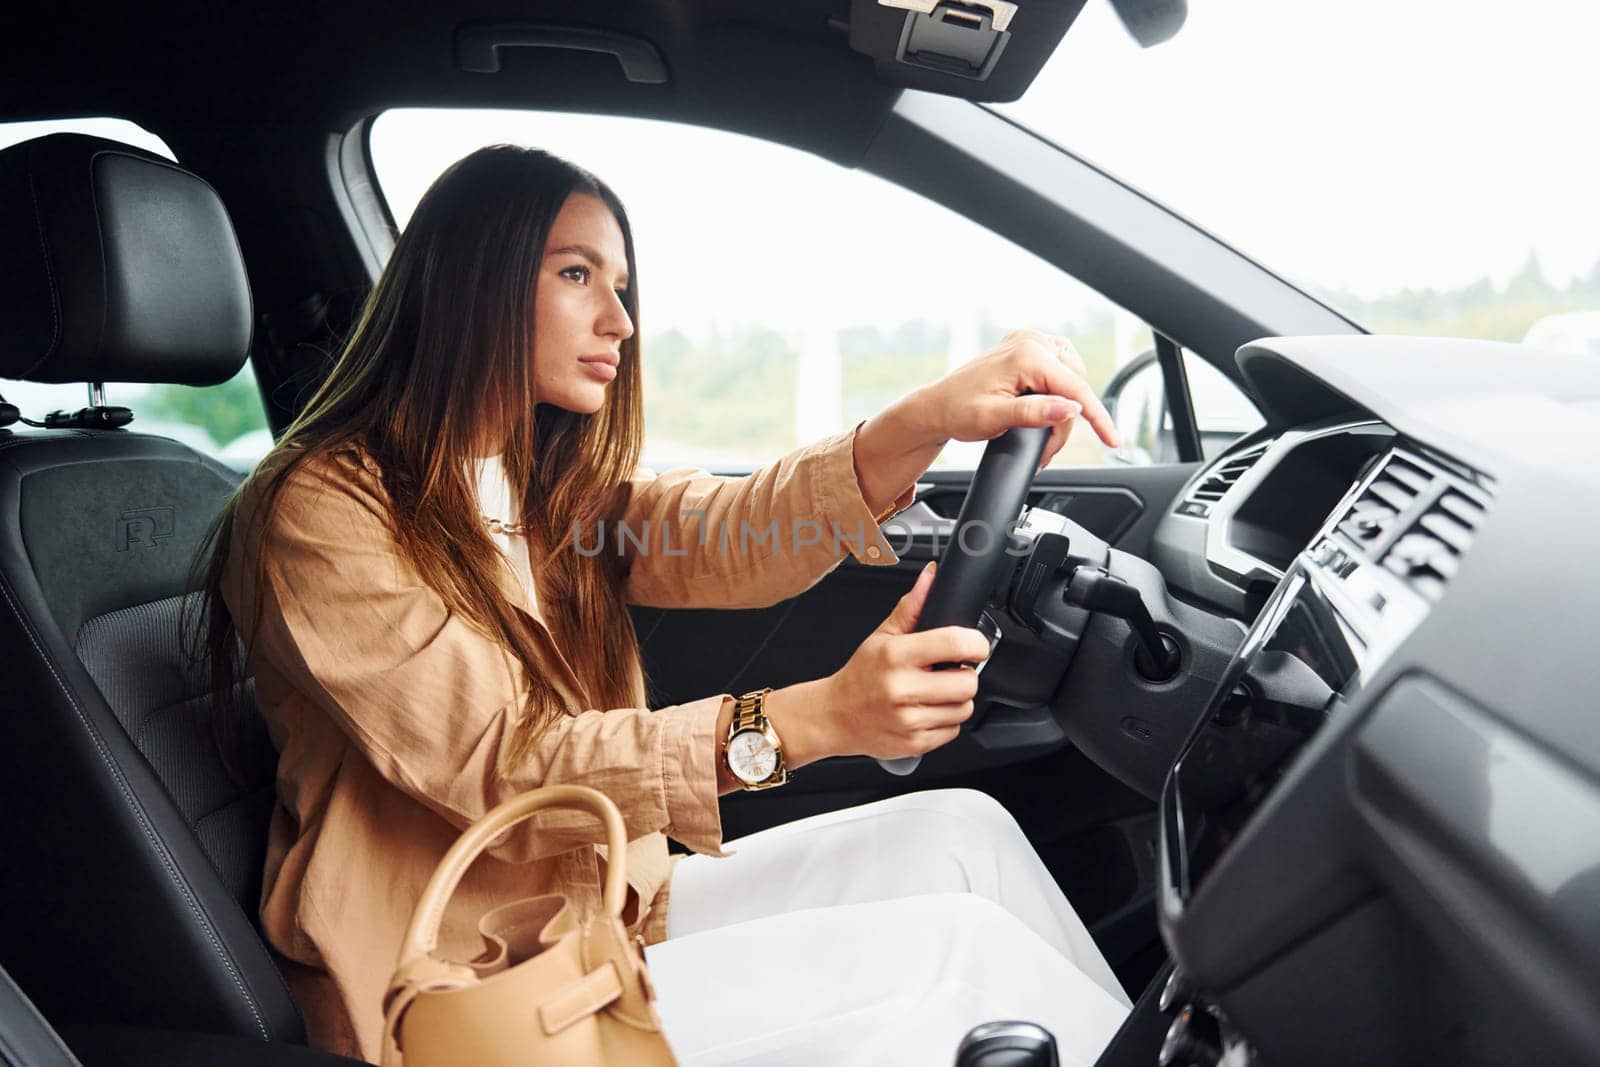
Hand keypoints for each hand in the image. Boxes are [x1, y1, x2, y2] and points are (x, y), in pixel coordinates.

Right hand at [815, 562, 990, 760]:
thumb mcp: (883, 635)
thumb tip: (932, 577)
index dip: (976, 643)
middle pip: (967, 682)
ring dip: (956, 701)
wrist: (835, 716)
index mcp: (896, 656)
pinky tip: (926, 712)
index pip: (955, 643)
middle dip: (964, 676)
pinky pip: (954, 731)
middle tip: (946, 673)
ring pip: (964, 708)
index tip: (975, 645)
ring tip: (933, 693)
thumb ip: (912, 606)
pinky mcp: (914, 743)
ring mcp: (908, 719)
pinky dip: (946, 722)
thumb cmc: (861, 675)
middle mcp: (901, 688)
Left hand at [904, 328, 1120, 468]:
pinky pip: (1059, 367)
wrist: (937, 406)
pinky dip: (1057, 389)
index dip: (1098, 419)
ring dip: (1062, 405)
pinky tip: (1043, 404)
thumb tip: (1071, 409)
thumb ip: (1034, 413)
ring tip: (1038, 429)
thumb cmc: (958, 412)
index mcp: (1026, 355)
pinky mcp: (1026, 346)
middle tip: (1044, 448)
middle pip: (1074, 386)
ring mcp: (1029, 341)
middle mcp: (1030, 341)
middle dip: (1066, 420)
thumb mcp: (994, 419)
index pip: (1076, 388)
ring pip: (1070, 377)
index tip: (1114, 441)